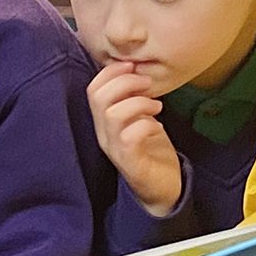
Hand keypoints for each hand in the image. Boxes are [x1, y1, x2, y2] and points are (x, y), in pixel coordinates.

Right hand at [88, 61, 181, 215]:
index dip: (111, 72)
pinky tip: (157, 125)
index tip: (133, 66)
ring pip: (113, 115)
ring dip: (139, 102)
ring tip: (156, 106)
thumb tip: (137, 68)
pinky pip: (130, 137)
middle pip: (98, 98)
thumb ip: (134, 96)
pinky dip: (146, 124)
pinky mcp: (130, 163)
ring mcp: (115, 149)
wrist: (162, 188)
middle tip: (148, 84)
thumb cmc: (152, 148)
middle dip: (125, 82)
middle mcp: (104, 134)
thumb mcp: (141, 116)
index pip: (92, 89)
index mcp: (104, 121)